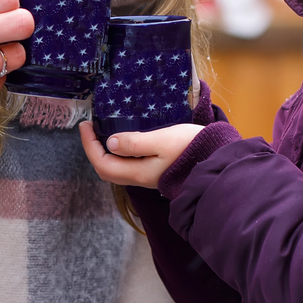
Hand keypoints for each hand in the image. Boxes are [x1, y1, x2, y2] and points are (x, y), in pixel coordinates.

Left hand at [80, 120, 204, 189]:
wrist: (217, 162)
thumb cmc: (192, 149)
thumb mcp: (163, 140)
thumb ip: (135, 143)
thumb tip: (110, 143)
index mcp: (139, 172)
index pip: (103, 163)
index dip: (89, 145)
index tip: (85, 125)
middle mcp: (140, 178)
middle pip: (106, 169)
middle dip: (93, 149)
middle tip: (90, 128)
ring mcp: (148, 176)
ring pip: (117, 168)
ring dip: (105, 152)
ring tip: (102, 132)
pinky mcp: (156, 172)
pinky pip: (128, 165)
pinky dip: (118, 153)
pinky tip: (123, 140)